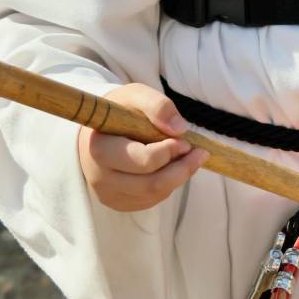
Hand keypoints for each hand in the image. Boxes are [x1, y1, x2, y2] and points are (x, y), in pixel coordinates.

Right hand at [78, 83, 207, 211]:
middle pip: (151, 185)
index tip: (184, 139)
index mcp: (100, 148)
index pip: (142, 161)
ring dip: (179, 176)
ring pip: (155, 195)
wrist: (100, 129)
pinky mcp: (120, 203)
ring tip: (188, 156)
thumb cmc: (120, 111)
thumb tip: (180, 129)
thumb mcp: (136, 95)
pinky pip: (152, 199)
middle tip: (198, 152)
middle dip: (182, 168)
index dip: (168, 152)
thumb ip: (158, 105)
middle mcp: (100, 178)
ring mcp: (109, 194)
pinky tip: (171, 166)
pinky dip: (169, 184)